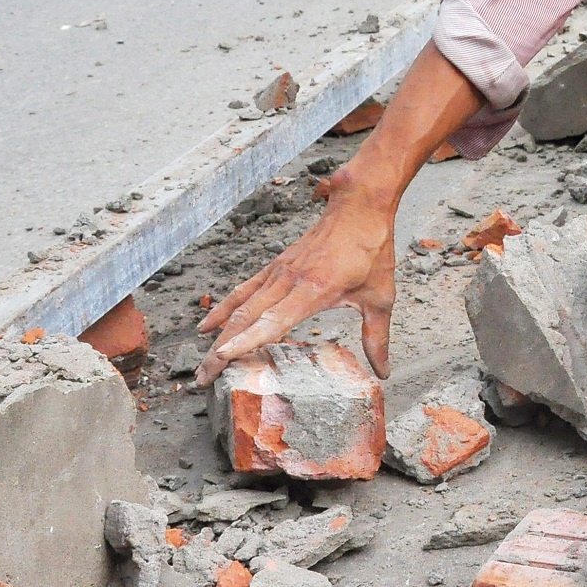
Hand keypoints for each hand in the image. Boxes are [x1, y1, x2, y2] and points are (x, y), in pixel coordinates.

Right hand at [193, 170, 398, 384]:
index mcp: (314, 290)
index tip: (222, 358)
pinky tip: (208, 325)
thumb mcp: (380, 297)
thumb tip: (383, 372)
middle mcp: (289, 281)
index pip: (273, 321)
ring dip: (218, 335)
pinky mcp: (276, 266)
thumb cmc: (371, 249)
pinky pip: (244, 290)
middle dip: (221, 352)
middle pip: (246, 319)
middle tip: (204, 380)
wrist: (359, 206)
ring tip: (203, 364)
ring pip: (240, 306)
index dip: (247, 341)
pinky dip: (224, 308)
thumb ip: (376, 337)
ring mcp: (279, 272)